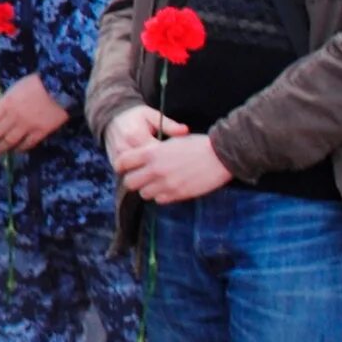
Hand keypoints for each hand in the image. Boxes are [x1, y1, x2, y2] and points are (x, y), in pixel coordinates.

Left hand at [0, 76, 70, 155]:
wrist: (61, 87)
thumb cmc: (36, 83)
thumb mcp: (16, 87)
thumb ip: (5, 101)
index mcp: (6, 103)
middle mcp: (14, 116)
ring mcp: (27, 125)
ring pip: (9, 141)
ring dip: (0, 148)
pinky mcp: (40, 132)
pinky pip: (27, 144)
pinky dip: (20, 148)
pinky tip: (16, 150)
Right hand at [103, 105, 184, 171]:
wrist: (112, 116)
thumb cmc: (136, 116)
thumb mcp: (153, 115)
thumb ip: (169, 125)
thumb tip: (185, 130)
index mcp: (136, 136)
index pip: (155, 154)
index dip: (168, 159)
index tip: (179, 160)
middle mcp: (125, 148)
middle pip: (144, 168)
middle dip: (159, 171)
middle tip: (173, 171)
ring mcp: (117, 156)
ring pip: (135, 173)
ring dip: (147, 175)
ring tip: (162, 175)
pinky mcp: (113, 161)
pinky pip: (126, 173)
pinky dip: (137, 175)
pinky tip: (149, 176)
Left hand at [112, 114, 232, 202]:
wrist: (221, 155)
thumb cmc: (197, 145)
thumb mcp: (171, 142)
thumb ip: (154, 152)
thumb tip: (141, 160)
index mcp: (152, 152)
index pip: (122, 162)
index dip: (121, 165)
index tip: (124, 168)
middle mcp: (155, 169)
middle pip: (129, 182)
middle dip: (134, 180)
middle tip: (141, 178)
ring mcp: (166, 184)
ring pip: (143, 194)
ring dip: (148, 189)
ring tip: (158, 183)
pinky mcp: (177, 194)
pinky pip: (159, 200)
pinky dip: (161, 196)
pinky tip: (170, 188)